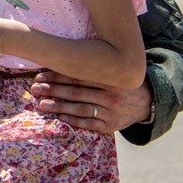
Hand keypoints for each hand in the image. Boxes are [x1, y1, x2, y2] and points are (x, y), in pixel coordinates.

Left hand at [31, 71, 152, 132]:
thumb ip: (93, 66)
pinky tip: (60, 117)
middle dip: (53, 90)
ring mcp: (111, 112)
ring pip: (81, 109)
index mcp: (109, 77)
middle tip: (34, 89)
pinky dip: (74, 121)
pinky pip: (90, 124)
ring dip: (59, 106)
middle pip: (76, 92)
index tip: (39, 75)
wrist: (148, 102)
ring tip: (42, 104)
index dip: (57, 75)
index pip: (78, 76)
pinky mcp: (112, 126)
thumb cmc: (121, 83)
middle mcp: (111, 94)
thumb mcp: (113, 70)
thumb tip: (63, 55)